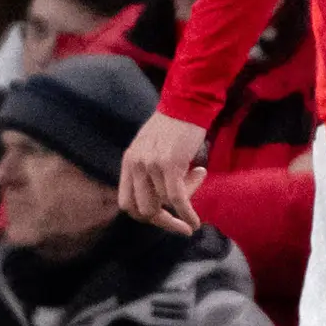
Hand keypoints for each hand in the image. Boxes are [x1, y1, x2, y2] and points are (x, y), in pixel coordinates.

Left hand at [117, 111, 209, 232]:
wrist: (187, 104)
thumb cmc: (175, 125)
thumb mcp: (151, 148)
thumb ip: (149, 170)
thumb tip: (162, 198)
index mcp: (129, 162)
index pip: (126, 204)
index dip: (143, 217)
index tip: (164, 220)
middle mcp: (136, 165)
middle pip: (142, 210)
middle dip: (163, 220)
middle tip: (182, 222)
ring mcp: (151, 165)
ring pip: (165, 202)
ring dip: (184, 202)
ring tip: (198, 177)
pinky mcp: (170, 164)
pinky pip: (177, 199)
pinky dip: (187, 214)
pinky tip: (195, 222)